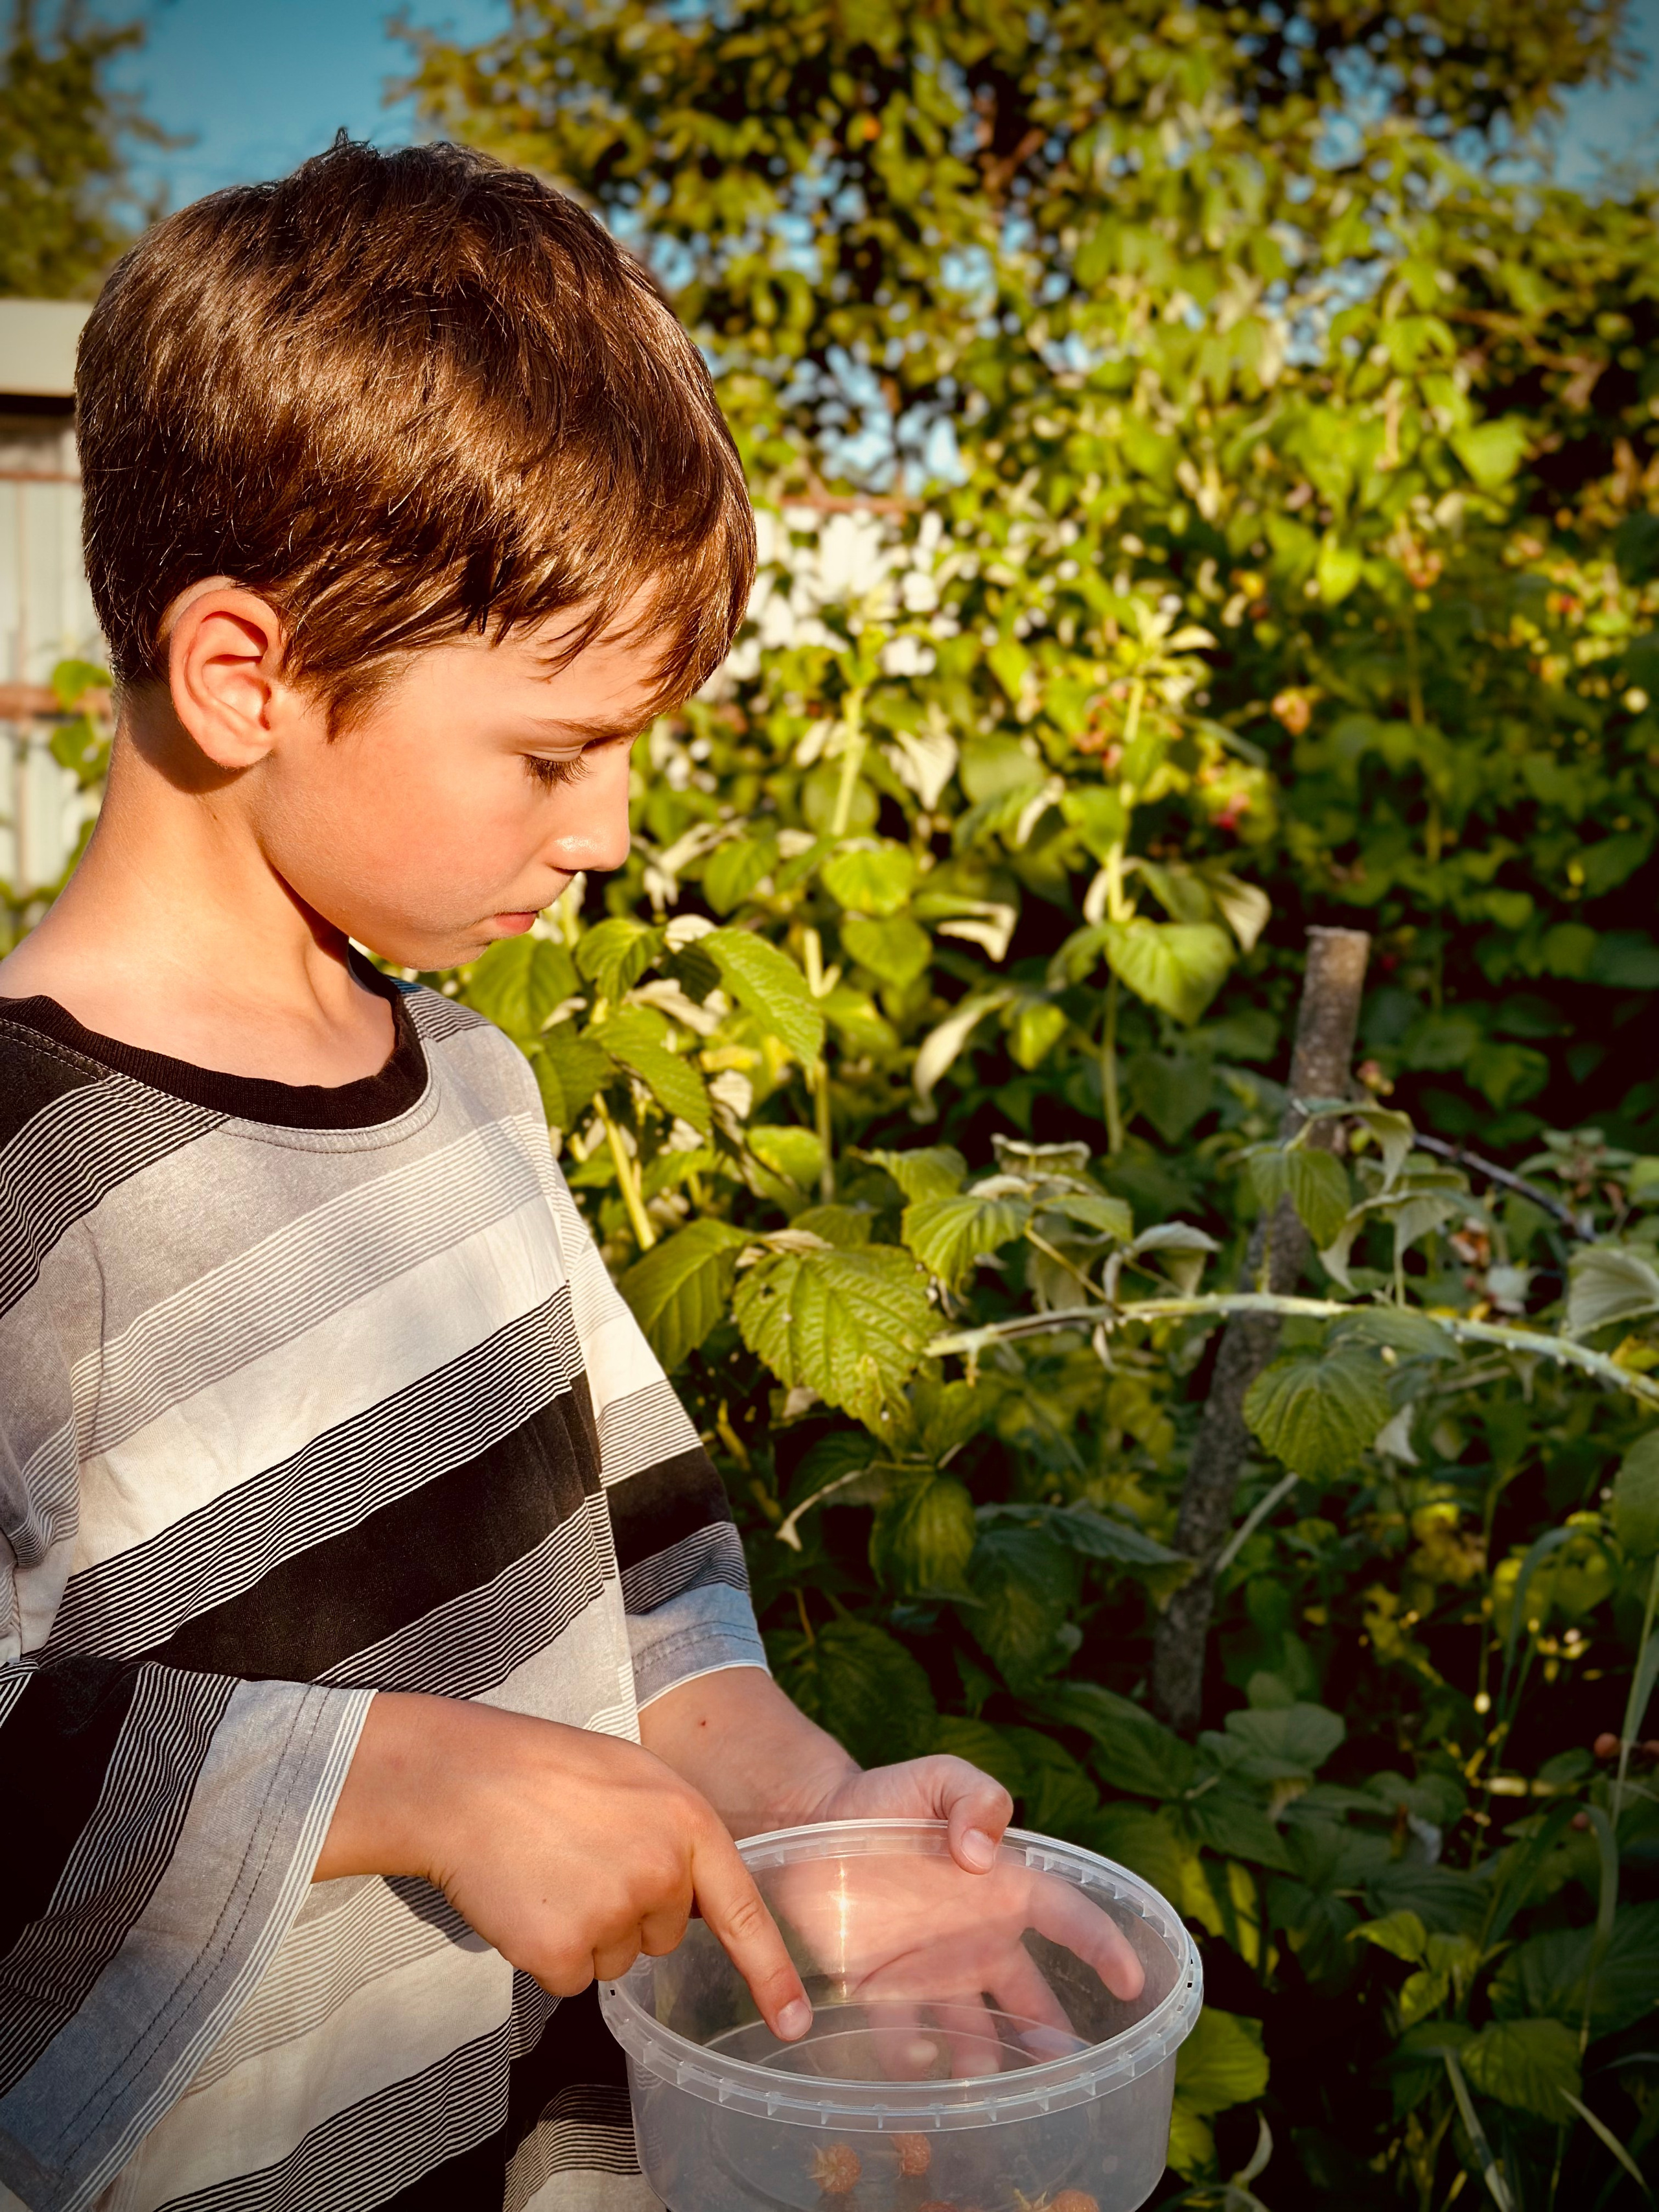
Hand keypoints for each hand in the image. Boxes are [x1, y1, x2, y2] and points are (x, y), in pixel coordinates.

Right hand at [316, 1692, 810, 2039]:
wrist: (466, 1780)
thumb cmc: (548, 1771)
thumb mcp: (637, 1779)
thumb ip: (676, 1835)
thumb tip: (690, 1894)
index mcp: (690, 1824)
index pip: (742, 1913)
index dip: (771, 1975)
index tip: (793, 2023)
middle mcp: (663, 1873)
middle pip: (661, 1936)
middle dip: (627, 1908)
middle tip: (580, 1855)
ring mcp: (613, 1914)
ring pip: (614, 1960)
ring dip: (585, 1930)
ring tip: (549, 1870)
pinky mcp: (562, 1952)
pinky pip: (572, 1979)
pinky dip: (548, 1953)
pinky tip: (526, 1901)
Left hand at [787, 1756, 1145, 2077]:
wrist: (810, 1821)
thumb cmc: (882, 1797)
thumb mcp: (936, 1775)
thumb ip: (974, 1796)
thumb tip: (983, 1854)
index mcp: (1002, 1888)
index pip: (1068, 1917)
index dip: (1104, 1946)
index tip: (1132, 1981)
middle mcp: (976, 1938)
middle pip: (1031, 1997)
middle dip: (1052, 2036)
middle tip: (1069, 2073)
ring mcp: (931, 1969)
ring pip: (975, 2032)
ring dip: (985, 2061)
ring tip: (984, 2081)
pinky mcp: (881, 1988)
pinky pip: (904, 2035)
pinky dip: (912, 2057)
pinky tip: (917, 2061)